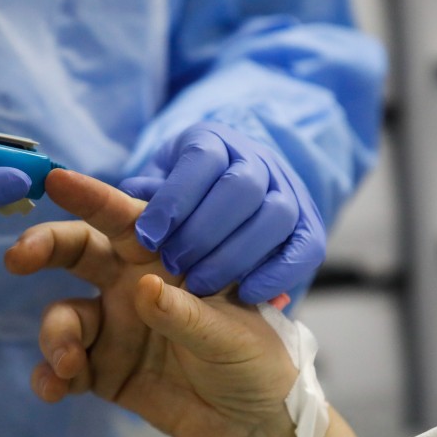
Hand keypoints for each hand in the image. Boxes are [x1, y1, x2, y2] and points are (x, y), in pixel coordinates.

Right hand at [4, 168, 297, 436]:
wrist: (251, 422)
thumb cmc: (253, 359)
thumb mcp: (230, 334)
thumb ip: (185, 313)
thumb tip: (142, 288)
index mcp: (165, 261)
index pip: (126, 219)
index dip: (90, 197)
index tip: (55, 180)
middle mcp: (132, 286)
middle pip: (76, 252)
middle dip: (43, 248)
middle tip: (17, 258)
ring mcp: (114, 328)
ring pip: (63, 316)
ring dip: (54, 335)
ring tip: (68, 364)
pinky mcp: (102, 371)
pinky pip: (63, 368)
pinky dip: (50, 377)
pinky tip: (53, 389)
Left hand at [119, 122, 325, 303]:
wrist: (232, 200)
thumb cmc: (181, 199)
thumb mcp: (155, 187)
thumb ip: (143, 196)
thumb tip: (127, 206)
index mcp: (216, 141)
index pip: (202, 160)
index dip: (174, 199)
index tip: (146, 237)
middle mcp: (258, 159)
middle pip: (241, 187)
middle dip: (203, 231)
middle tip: (172, 265)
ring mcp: (290, 191)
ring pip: (276, 215)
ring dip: (235, 255)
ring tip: (199, 286)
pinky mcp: (310, 226)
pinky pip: (305, 248)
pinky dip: (277, 274)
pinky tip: (246, 295)